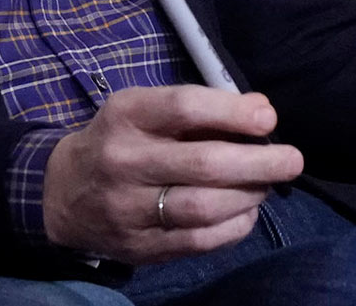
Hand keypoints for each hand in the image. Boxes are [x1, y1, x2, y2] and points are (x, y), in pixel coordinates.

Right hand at [42, 86, 303, 264]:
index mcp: (125, 115)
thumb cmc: (119, 139)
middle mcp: (123, 160)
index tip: (268, 119)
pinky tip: (246, 212)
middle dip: (258, 162)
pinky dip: (233, 227)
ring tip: (267, 186)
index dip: (231, 113)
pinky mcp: (138, 247)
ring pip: (203, 208)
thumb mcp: (144, 109)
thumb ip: (200, 109)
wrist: (63, 193)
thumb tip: (263, 113)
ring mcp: (128, 208)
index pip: (183, 108)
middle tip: (292, 160)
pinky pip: (198, 241)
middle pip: (202, 164)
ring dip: (248, 197)